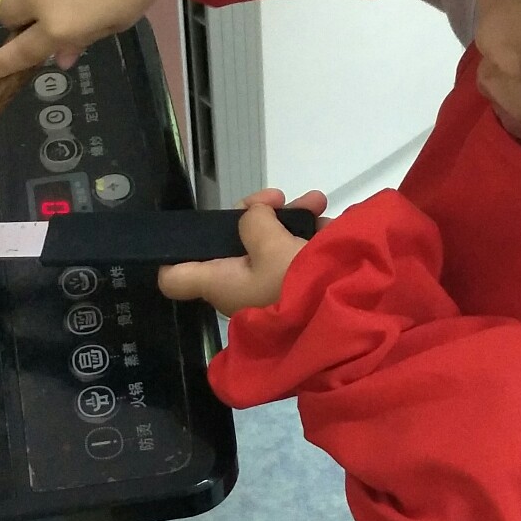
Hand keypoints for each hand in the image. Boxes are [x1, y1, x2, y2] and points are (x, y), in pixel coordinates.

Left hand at [158, 189, 327, 313]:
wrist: (348, 321)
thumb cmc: (296, 286)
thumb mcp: (271, 245)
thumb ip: (255, 221)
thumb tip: (254, 214)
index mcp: (219, 282)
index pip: (174, 278)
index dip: (172, 253)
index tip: (191, 228)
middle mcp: (238, 287)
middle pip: (230, 245)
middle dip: (257, 215)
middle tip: (277, 198)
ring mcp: (268, 288)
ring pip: (269, 244)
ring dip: (291, 218)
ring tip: (316, 202)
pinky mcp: (297, 289)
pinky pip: (295, 256)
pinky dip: (309, 236)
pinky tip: (328, 221)